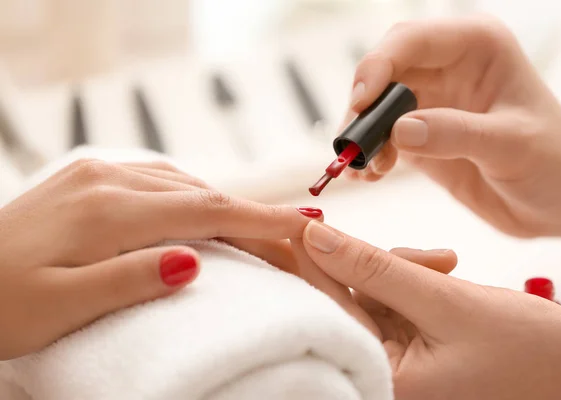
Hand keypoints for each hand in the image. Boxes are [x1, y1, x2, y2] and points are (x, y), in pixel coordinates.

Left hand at [0, 159, 316, 358]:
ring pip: (183, 183)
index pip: (207, 211)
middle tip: (297, 235)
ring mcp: (97, 175)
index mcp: (107, 212)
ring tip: (259, 227)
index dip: (262, 220)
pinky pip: (158, 180)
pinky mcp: (88, 178)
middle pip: (203, 193)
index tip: (308, 225)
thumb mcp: (58, 308)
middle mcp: (107, 181)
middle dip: (254, 215)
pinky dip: (192, 195)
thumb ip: (128, 280)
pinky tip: (201, 208)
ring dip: (225, 204)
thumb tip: (193, 259)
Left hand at [293, 220, 560, 398]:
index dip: (311, 260)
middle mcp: (384, 376)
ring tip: (448, 266)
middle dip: (374, 263)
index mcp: (384, 382)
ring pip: (372, 290)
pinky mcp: (415, 343)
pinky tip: (446, 269)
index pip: (326, 310)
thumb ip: (376, 269)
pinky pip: (395, 296)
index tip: (296, 221)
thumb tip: (317, 237)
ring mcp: (400, 360)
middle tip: (413, 250)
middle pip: (347, 299)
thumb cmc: (532, 354)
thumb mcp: (447, 303)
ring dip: (402, 267)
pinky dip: (415, 276)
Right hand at [343, 17, 560, 237]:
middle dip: (363, 106)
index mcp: (477, 48)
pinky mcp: (422, 138)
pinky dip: (370, 156)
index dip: (378, 65)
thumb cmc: (555, 163)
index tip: (362, 101)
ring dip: (363, 136)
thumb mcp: (513, 145)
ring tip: (363, 167)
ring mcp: (432, 104)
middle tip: (353, 141)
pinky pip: (383, 140)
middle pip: (385, 72)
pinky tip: (369, 176)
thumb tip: (400, 131)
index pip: (412, 41)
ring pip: (378, 108)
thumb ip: (457, 134)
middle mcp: (449, 69)